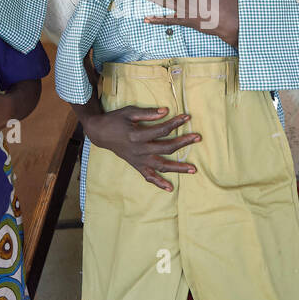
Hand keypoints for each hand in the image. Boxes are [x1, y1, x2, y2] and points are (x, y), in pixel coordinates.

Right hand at [83, 105, 199, 191]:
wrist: (100, 133)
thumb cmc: (115, 120)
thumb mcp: (129, 112)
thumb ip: (147, 113)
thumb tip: (165, 111)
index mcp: (137, 135)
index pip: (162, 130)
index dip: (175, 123)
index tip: (187, 117)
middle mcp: (139, 150)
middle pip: (166, 148)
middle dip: (183, 143)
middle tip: (197, 138)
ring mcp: (138, 160)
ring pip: (161, 166)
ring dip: (178, 168)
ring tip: (193, 169)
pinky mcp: (136, 165)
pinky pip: (148, 176)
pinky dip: (159, 183)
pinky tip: (170, 188)